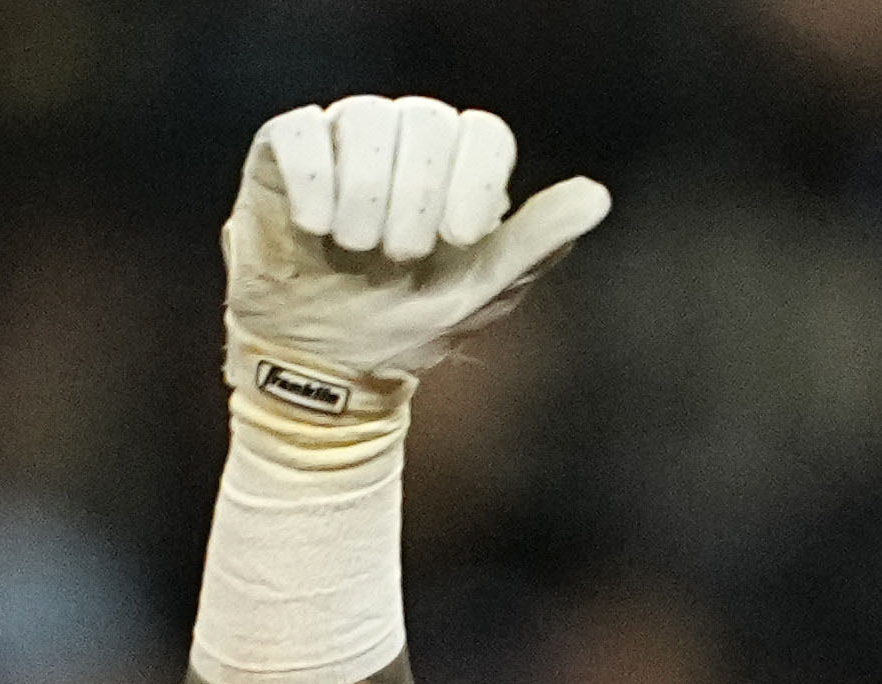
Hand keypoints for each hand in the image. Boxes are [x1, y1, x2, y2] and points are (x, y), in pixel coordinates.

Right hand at [222, 97, 612, 406]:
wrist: (325, 370)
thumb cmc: (405, 326)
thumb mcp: (478, 294)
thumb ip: (534, 245)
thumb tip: (597, 197)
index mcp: (454, 167)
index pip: (482, 131)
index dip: (475, 181)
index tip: (459, 239)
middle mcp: (401, 142)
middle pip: (424, 118)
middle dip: (416, 197)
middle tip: (399, 257)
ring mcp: (341, 143)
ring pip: (363, 116)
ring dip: (365, 193)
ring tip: (353, 247)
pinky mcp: (284, 155)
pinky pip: (300, 128)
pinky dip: (313, 177)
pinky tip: (316, 227)